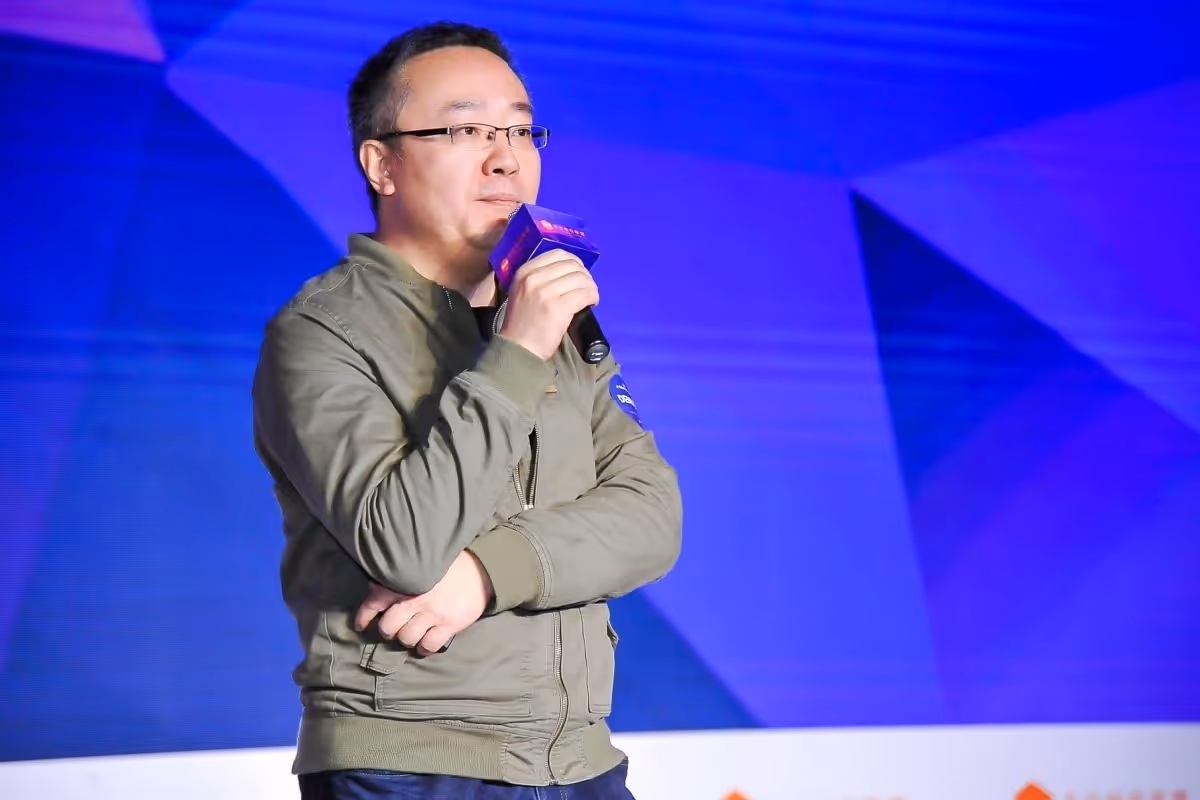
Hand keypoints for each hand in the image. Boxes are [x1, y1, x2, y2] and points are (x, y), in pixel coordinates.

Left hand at [354, 551, 493, 655]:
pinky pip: (428, 645)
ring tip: (412, 634)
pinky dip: (424, 648)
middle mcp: (416, 598)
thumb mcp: (422, 564)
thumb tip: (374, 585)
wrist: (482, 570)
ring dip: (407, 639)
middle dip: (388, 630)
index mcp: (406, 581)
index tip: (361, 625)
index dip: (364, 617)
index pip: (374, 602)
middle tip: (394, 628)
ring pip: (406, 638)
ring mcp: (433, 613)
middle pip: (388, 627)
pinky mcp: (449, 624)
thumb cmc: (449, 566)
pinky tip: (425, 643)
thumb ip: (400, 574)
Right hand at [499, 248, 598, 359]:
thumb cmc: (522, 323)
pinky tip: (591, 303)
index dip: (574, 263)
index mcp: (525, 271)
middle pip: (572, 266)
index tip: (578, 275)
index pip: (558, 254)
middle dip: (585, 276)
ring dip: (591, 287)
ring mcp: (546, 292)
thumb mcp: (522, 291)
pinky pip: (585, 294)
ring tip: (590, 297)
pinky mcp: (559, 307)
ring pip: (581, 279)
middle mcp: (534, 278)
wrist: (518, 348)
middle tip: (586, 288)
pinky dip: (593, 297)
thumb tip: (569, 271)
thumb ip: (539, 278)